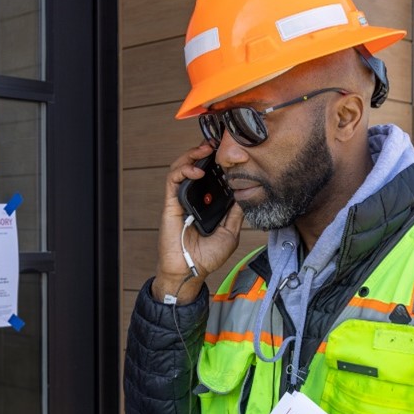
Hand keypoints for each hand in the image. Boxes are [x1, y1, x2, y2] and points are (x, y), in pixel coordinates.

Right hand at [152, 143, 243, 304]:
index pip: (210, 177)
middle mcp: (193, 199)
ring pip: (181, 168)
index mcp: (206, 204)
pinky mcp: (170, 204)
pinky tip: (197, 171)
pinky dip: (183, 170)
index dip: (217, 163)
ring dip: (192, 155)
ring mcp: (180, 200)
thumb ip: (235, 214)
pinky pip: (173, 180)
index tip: (228, 151)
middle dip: (204, 152)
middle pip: (195, 167)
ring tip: (206, 149)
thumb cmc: (207, 257)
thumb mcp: (230, 233)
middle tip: (216, 141)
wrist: (191, 271)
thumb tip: (244, 195)